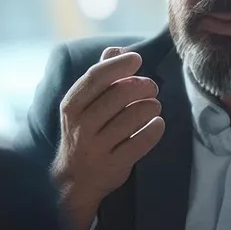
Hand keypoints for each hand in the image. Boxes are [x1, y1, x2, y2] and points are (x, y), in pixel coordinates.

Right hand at [51, 47, 165, 229]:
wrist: (74, 180)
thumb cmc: (83, 134)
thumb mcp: (82, 106)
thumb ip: (98, 78)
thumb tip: (115, 49)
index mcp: (72, 106)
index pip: (96, 77)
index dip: (119, 65)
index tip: (137, 59)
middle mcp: (82, 126)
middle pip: (119, 95)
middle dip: (141, 85)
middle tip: (151, 87)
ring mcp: (97, 147)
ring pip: (133, 117)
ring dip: (150, 106)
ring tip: (154, 105)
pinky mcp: (114, 165)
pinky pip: (141, 142)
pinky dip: (155, 129)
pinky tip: (158, 123)